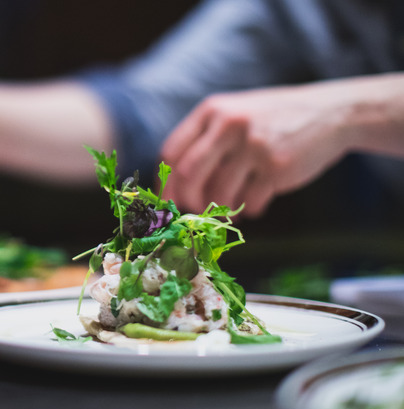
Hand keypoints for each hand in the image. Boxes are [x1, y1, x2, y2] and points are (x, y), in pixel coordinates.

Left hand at [160, 73, 403, 216]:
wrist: (331, 112)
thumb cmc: (272, 120)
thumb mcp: (234, 114)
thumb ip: (204, 139)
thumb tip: (172, 185)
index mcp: (212, 111)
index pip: (171, 152)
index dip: (165, 182)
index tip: (168, 200)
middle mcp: (229, 125)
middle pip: (188, 174)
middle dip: (187, 200)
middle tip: (194, 210)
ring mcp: (254, 146)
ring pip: (218, 194)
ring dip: (221, 208)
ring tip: (232, 205)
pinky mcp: (276, 167)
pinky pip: (248, 202)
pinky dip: (247, 210)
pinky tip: (255, 201)